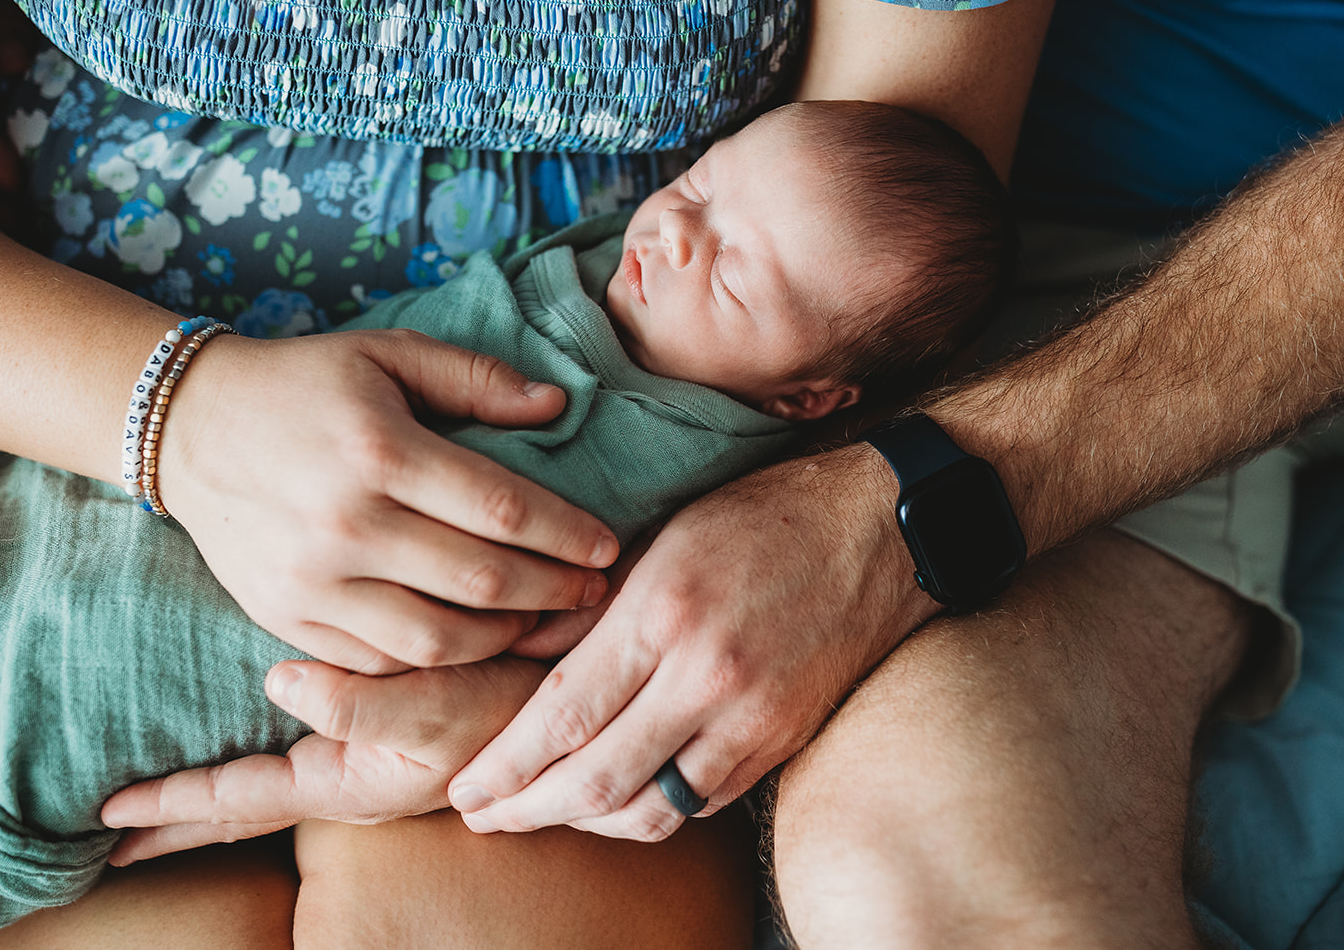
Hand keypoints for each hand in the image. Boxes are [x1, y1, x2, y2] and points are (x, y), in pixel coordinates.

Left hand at [101, 656, 546, 862]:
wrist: (575, 700)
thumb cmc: (509, 708)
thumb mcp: (437, 710)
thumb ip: (357, 703)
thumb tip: (275, 684)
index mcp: (346, 783)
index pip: (238, 801)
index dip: (171, 802)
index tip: (104, 812)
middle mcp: (346, 777)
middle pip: (241, 806)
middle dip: (179, 816)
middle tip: (111, 830)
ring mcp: (365, 756)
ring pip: (268, 780)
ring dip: (214, 793)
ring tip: (165, 794)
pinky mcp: (384, 727)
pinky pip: (299, 746)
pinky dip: (259, 751)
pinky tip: (255, 734)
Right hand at [158, 329, 618, 672]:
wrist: (190, 428)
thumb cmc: (305, 384)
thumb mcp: (388, 355)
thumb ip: (476, 379)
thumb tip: (557, 407)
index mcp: (380, 452)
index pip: (502, 509)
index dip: (567, 534)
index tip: (608, 546)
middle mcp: (346, 525)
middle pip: (480, 581)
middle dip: (554, 591)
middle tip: (594, 592)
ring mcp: (312, 583)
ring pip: (436, 639)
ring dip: (505, 637)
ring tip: (543, 620)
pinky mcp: (288, 620)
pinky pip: (382, 662)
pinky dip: (438, 661)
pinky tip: (474, 640)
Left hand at [439, 444, 942, 840]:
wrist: (879, 532)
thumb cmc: (764, 517)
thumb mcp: (662, 534)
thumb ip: (588, 603)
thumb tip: (516, 650)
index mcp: (664, 612)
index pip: (563, 715)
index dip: (504, 765)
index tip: (464, 787)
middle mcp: (707, 676)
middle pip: (596, 781)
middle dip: (526, 810)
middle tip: (481, 817)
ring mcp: (751, 718)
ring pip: (650, 812)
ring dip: (584, 825)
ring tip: (540, 814)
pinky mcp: (781, 742)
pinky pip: (699, 803)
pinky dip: (647, 814)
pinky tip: (615, 802)